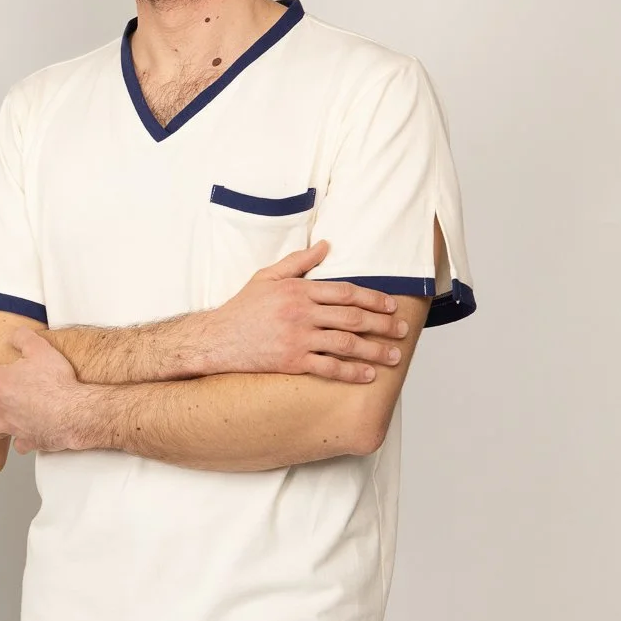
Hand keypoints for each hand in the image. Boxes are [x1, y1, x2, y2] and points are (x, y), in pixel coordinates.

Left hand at [0, 329, 104, 454]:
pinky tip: (18, 435)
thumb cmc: (58, 383)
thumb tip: (14, 334)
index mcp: (0, 382)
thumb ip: (24, 338)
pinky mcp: (26, 439)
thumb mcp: (41, 349)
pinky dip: (15, 439)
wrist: (76, 412)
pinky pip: (16, 443)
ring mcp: (10, 425)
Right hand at [201, 240, 407, 380]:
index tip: (391, 306)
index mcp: (299, 290)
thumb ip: (299, 261)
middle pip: (352, 317)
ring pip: (346, 343)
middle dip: (383, 324)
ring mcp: (298, 338)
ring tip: (393, 356)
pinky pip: (329, 368)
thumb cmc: (243, 308)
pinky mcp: (292, 361)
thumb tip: (326, 245)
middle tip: (402, 330)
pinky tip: (367, 374)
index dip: (373, 299)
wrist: (218, 339)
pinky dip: (351, 372)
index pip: (346, 292)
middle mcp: (301, 313)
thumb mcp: (267, 276)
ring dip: (374, 350)